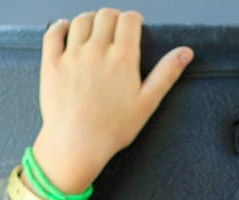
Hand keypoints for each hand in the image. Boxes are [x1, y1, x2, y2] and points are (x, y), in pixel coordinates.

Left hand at [31, 9, 193, 193]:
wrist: (78, 144)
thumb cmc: (114, 129)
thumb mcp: (148, 102)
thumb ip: (167, 73)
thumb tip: (186, 51)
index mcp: (123, 58)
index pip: (129, 20)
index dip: (133, 19)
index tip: (134, 24)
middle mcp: (97, 50)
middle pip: (105, 16)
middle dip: (113, 17)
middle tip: (115, 27)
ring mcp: (72, 55)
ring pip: (80, 21)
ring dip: (89, 19)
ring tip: (93, 27)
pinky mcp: (51, 64)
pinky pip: (53, 33)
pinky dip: (60, 25)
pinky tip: (65, 27)